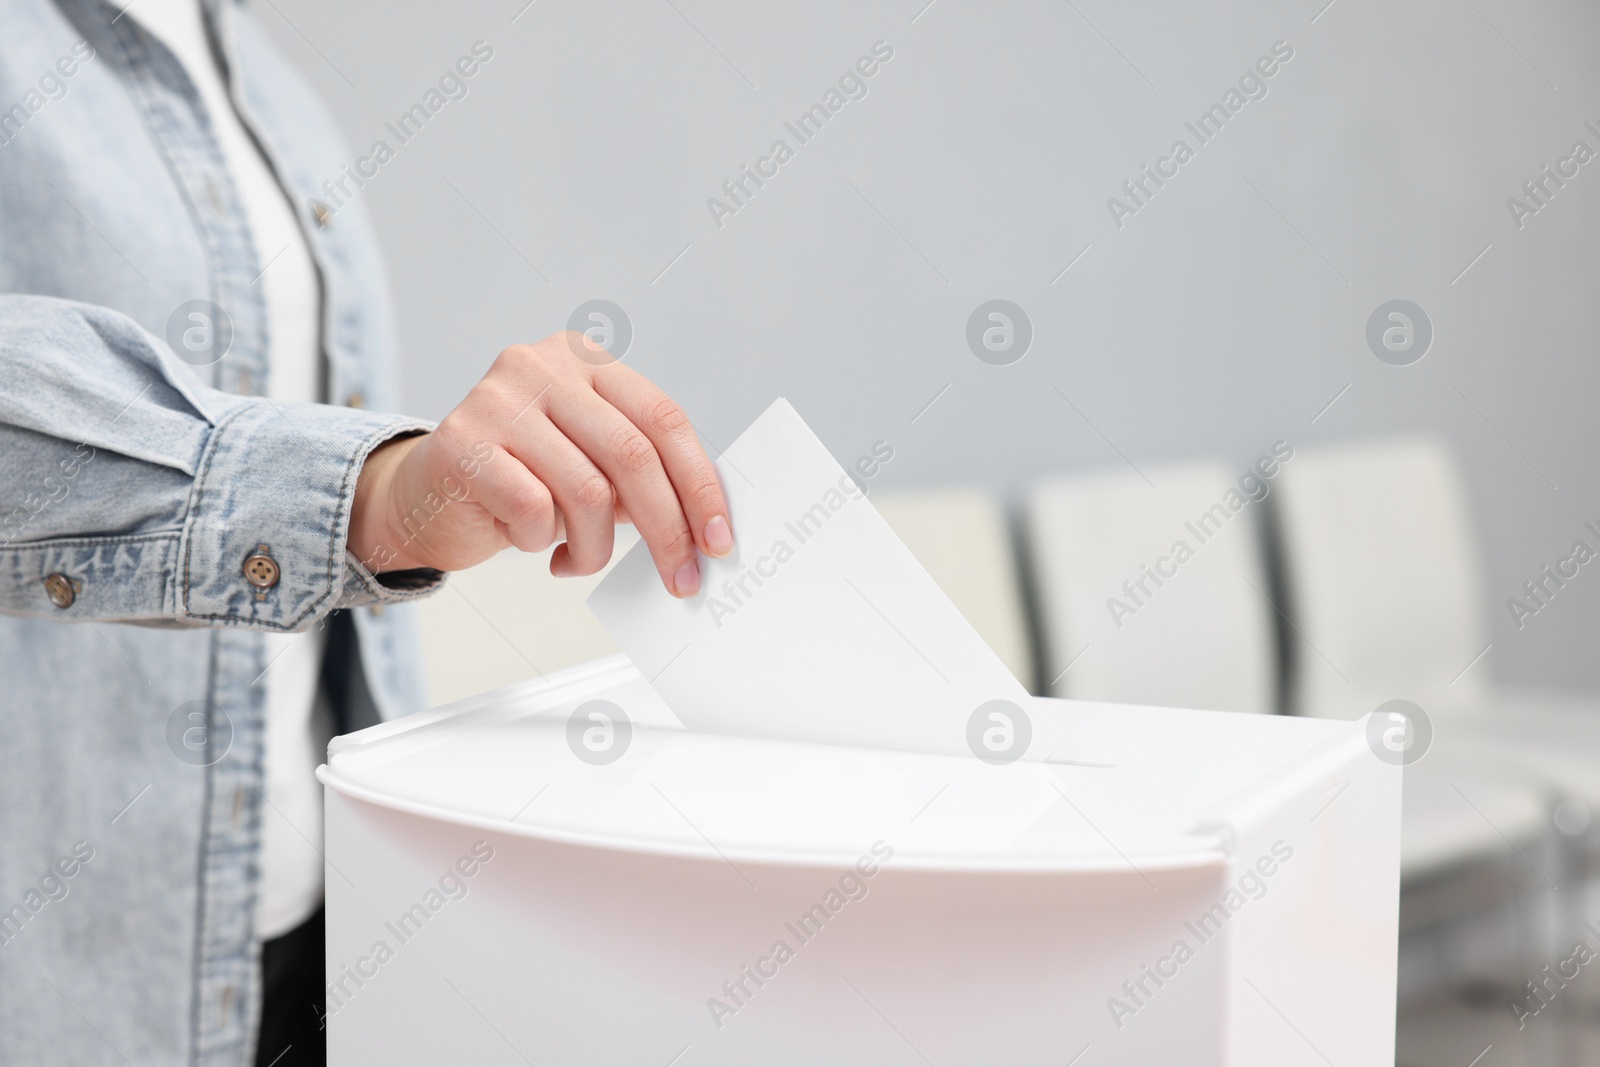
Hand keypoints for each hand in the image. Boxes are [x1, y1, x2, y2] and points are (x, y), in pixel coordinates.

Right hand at [348, 332, 733, 596]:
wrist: (425, 497)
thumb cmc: (521, 482)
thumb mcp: (589, 466)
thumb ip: (640, 477)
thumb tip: (706, 527)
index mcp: (585, 360)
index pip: (664, 419)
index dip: (700, 484)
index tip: (719, 540)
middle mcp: (542, 367)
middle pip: (633, 455)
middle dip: (667, 529)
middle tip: (682, 579)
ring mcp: (498, 400)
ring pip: (587, 492)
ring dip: (595, 548)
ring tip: (579, 560)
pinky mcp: (462, 443)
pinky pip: (535, 511)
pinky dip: (542, 543)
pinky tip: (529, 541)